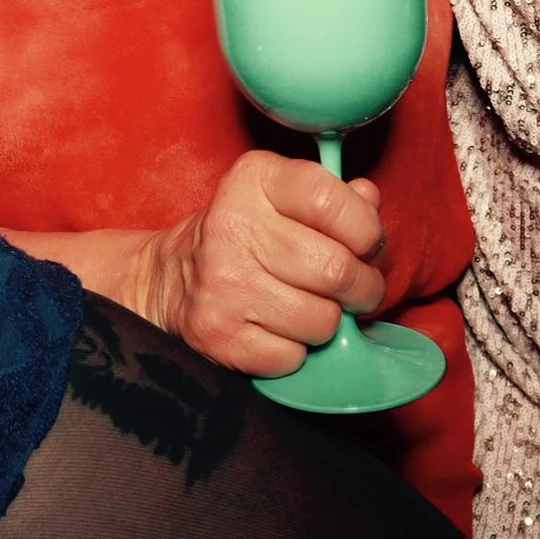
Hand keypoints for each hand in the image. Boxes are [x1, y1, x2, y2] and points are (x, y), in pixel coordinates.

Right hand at [138, 149, 389, 376]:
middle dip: (362, 287)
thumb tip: (370, 201)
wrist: (169, 279)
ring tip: (311, 306)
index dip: (366, 230)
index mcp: (254, 180)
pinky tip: (278, 329)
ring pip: (322, 320)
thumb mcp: (282, 197)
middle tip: (354, 289)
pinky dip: (296, 351)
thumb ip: (334, 196)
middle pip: (337, 270)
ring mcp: (223, 284)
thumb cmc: (244, 234)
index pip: (332, 200)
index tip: (365, 244)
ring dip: (328, 321)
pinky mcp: (219, 335)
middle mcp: (233, 226)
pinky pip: (294, 357)